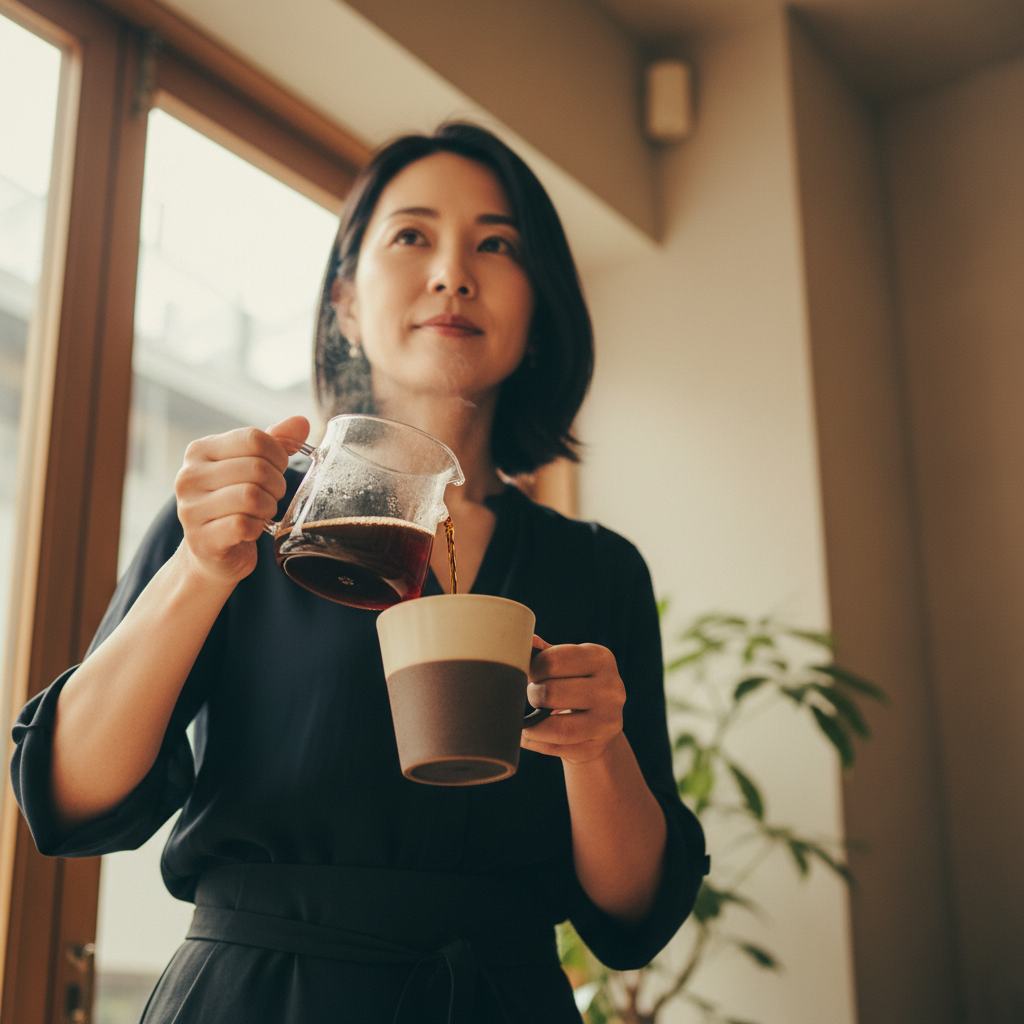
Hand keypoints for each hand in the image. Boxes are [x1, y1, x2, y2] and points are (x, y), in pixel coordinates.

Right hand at [174, 415, 309, 586]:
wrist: (211, 553)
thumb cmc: (234, 505)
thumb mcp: (251, 468)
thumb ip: (273, 443)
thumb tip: (300, 422)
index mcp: (200, 451)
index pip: (253, 438)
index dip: (278, 455)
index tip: (277, 470)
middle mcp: (188, 476)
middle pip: (256, 468)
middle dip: (276, 484)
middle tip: (272, 496)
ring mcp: (190, 509)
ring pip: (251, 496)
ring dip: (268, 506)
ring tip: (262, 512)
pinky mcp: (201, 539)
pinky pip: (243, 525)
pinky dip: (257, 528)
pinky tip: (251, 529)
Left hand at [521, 635, 625, 764]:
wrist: (598, 723)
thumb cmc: (574, 684)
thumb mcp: (567, 664)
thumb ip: (546, 652)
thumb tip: (527, 639)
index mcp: (601, 658)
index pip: (554, 660)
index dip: (533, 668)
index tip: (530, 673)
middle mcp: (612, 688)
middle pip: (553, 693)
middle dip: (533, 695)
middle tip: (531, 696)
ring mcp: (608, 720)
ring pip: (559, 728)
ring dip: (532, 726)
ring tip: (525, 720)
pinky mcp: (598, 746)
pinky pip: (558, 749)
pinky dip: (535, 743)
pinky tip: (529, 735)